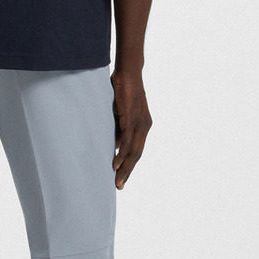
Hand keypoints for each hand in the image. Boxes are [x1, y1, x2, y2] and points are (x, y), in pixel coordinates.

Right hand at [111, 70, 152, 189]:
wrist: (128, 72)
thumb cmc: (123, 90)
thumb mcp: (120, 114)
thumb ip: (119, 130)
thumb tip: (114, 146)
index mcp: (143, 126)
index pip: (137, 151)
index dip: (129, 166)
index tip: (122, 179)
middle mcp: (145, 126)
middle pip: (137, 155)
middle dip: (127, 172)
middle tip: (119, 186)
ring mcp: (139, 123)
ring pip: (133, 151)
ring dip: (124, 167)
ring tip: (117, 180)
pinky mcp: (131, 118)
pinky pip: (127, 140)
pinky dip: (121, 154)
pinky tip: (115, 164)